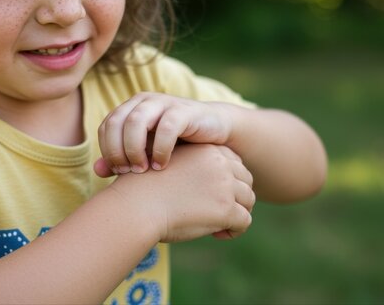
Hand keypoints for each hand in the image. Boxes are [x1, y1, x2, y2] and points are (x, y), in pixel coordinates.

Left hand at [97, 92, 231, 174]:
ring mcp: (164, 103)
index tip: (118, 171)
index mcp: (130, 109)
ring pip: (136, 122)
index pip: (106, 127)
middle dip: (118, 151)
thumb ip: (123, 160)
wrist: (215, 131)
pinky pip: (166, 127)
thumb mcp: (147, 153)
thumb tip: (97, 170)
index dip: (107, 150)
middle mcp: (143, 102)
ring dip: (135, 149)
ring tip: (143, 170)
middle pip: (116, 123)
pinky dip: (161, 149)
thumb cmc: (177, 145)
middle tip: (129, 172)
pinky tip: (162, 165)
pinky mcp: (184, 111)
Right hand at [109, 144, 254, 241]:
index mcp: (206, 149)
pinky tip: (216, 234)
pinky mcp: (226, 209)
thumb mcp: (165, 163)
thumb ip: (186, 165)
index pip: (234, 161)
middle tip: (217, 210)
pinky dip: (234, 230)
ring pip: (248, 200)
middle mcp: (220, 163)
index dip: (228, 179)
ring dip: (237, 213)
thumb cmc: (140, 189)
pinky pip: (244, 221)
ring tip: (218, 223)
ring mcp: (225, 186)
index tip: (211, 193)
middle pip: (245, 179)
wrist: (135, 207)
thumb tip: (196, 181)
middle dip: (236, 196)